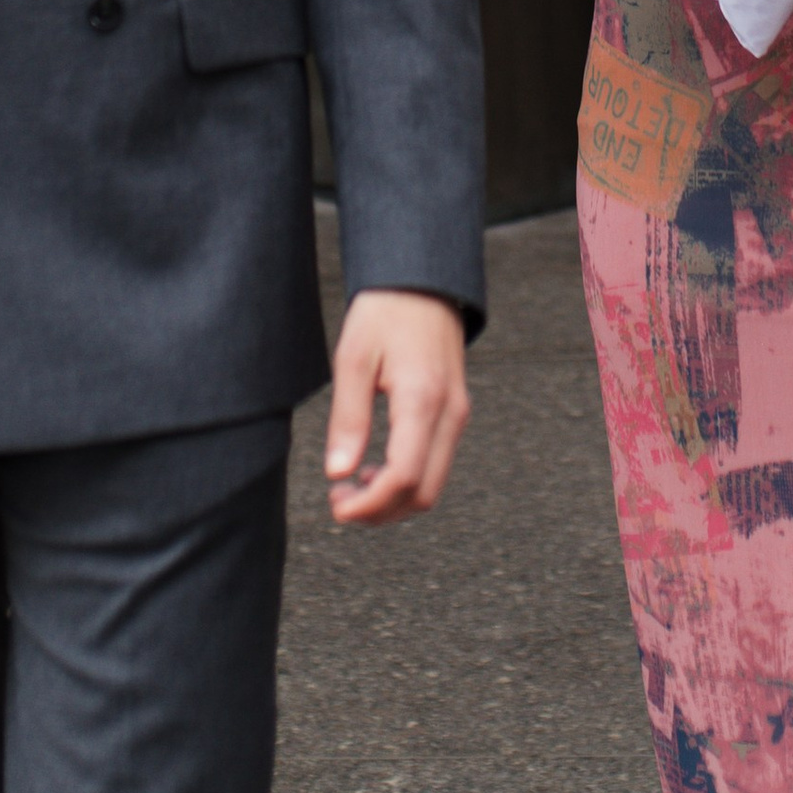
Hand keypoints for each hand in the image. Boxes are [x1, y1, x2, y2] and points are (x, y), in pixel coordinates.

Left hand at [323, 288, 469, 525]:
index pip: (404, 478)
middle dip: (380, 511)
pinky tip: (374, 468)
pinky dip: (406, 480)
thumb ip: (348, 418)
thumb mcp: (354, 359)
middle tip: (339, 500)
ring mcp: (457, 414)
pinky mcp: (455, 412)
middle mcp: (450, 414)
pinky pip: (436, 464)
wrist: (423, 281)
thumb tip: (338, 472)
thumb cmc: (386, 312)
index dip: (369, 504)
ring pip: (432, 485)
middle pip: (423, 493)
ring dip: (393, 499)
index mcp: (423, 400)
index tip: (336, 504)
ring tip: (352, 485)